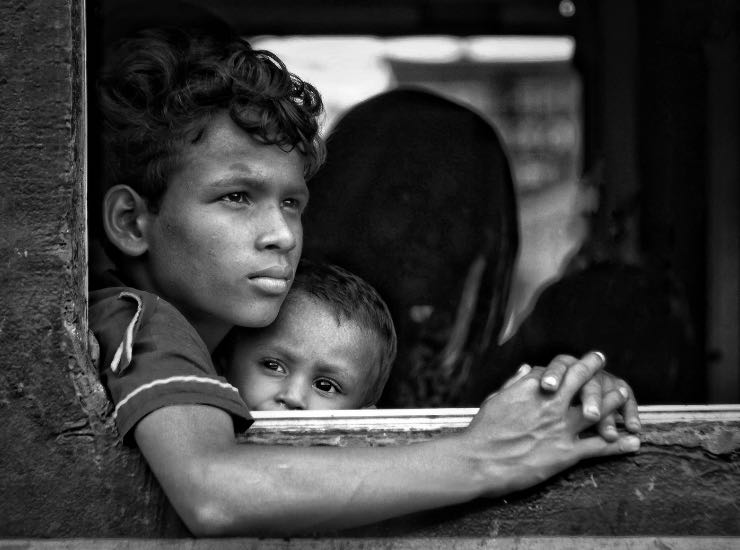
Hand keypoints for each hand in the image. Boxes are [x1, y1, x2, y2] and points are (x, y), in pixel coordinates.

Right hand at [466, 352, 639, 497]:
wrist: (478, 460)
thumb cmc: (482, 431)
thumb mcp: (495, 399)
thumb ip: (514, 383)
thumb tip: (525, 368)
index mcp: (531, 388)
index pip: (556, 370)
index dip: (568, 364)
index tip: (574, 359)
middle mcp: (550, 403)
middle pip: (580, 380)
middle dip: (593, 368)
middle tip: (602, 361)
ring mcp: (560, 427)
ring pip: (596, 409)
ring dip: (612, 400)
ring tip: (623, 393)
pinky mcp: (565, 453)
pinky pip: (598, 446)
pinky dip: (618, 444)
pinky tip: (632, 442)